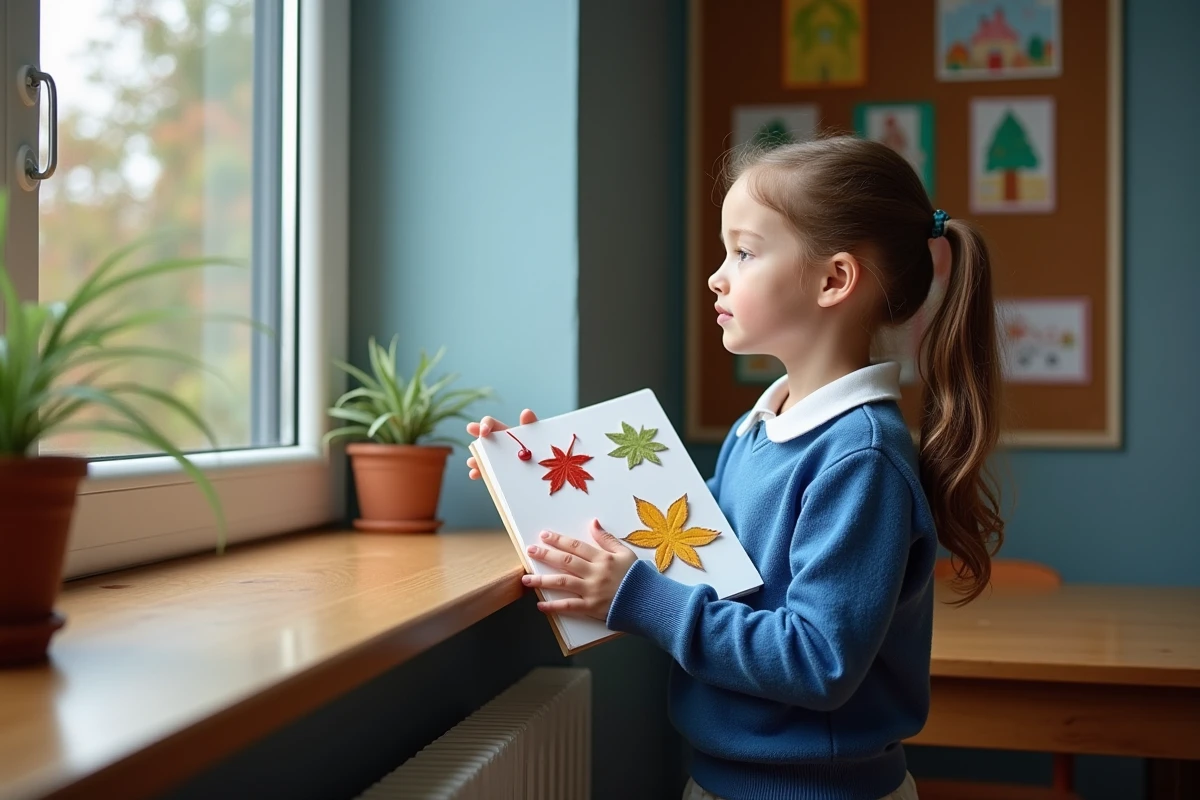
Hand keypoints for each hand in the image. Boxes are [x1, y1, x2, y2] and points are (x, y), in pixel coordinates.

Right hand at [465, 409, 537, 479]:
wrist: (547, 472)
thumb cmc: (542, 451)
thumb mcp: (539, 437)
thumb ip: (532, 425)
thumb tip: (526, 412)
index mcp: (507, 435)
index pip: (491, 425)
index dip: (485, 425)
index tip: (483, 431)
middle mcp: (499, 447)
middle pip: (484, 440)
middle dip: (476, 438)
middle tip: (470, 432)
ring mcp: (498, 462)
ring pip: (483, 458)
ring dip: (477, 459)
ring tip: (472, 462)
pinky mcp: (499, 476)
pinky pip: (488, 474)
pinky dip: (481, 473)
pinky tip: (475, 474)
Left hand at [523, 519, 637, 621]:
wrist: (649, 601)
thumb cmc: (638, 577)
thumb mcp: (625, 553)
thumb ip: (607, 539)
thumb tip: (593, 523)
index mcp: (603, 558)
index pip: (575, 546)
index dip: (558, 540)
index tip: (544, 536)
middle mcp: (595, 573)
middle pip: (565, 562)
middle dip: (546, 555)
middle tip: (530, 551)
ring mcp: (592, 591)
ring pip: (563, 583)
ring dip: (542, 581)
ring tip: (526, 579)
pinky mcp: (592, 608)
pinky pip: (570, 607)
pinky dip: (554, 607)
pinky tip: (541, 605)